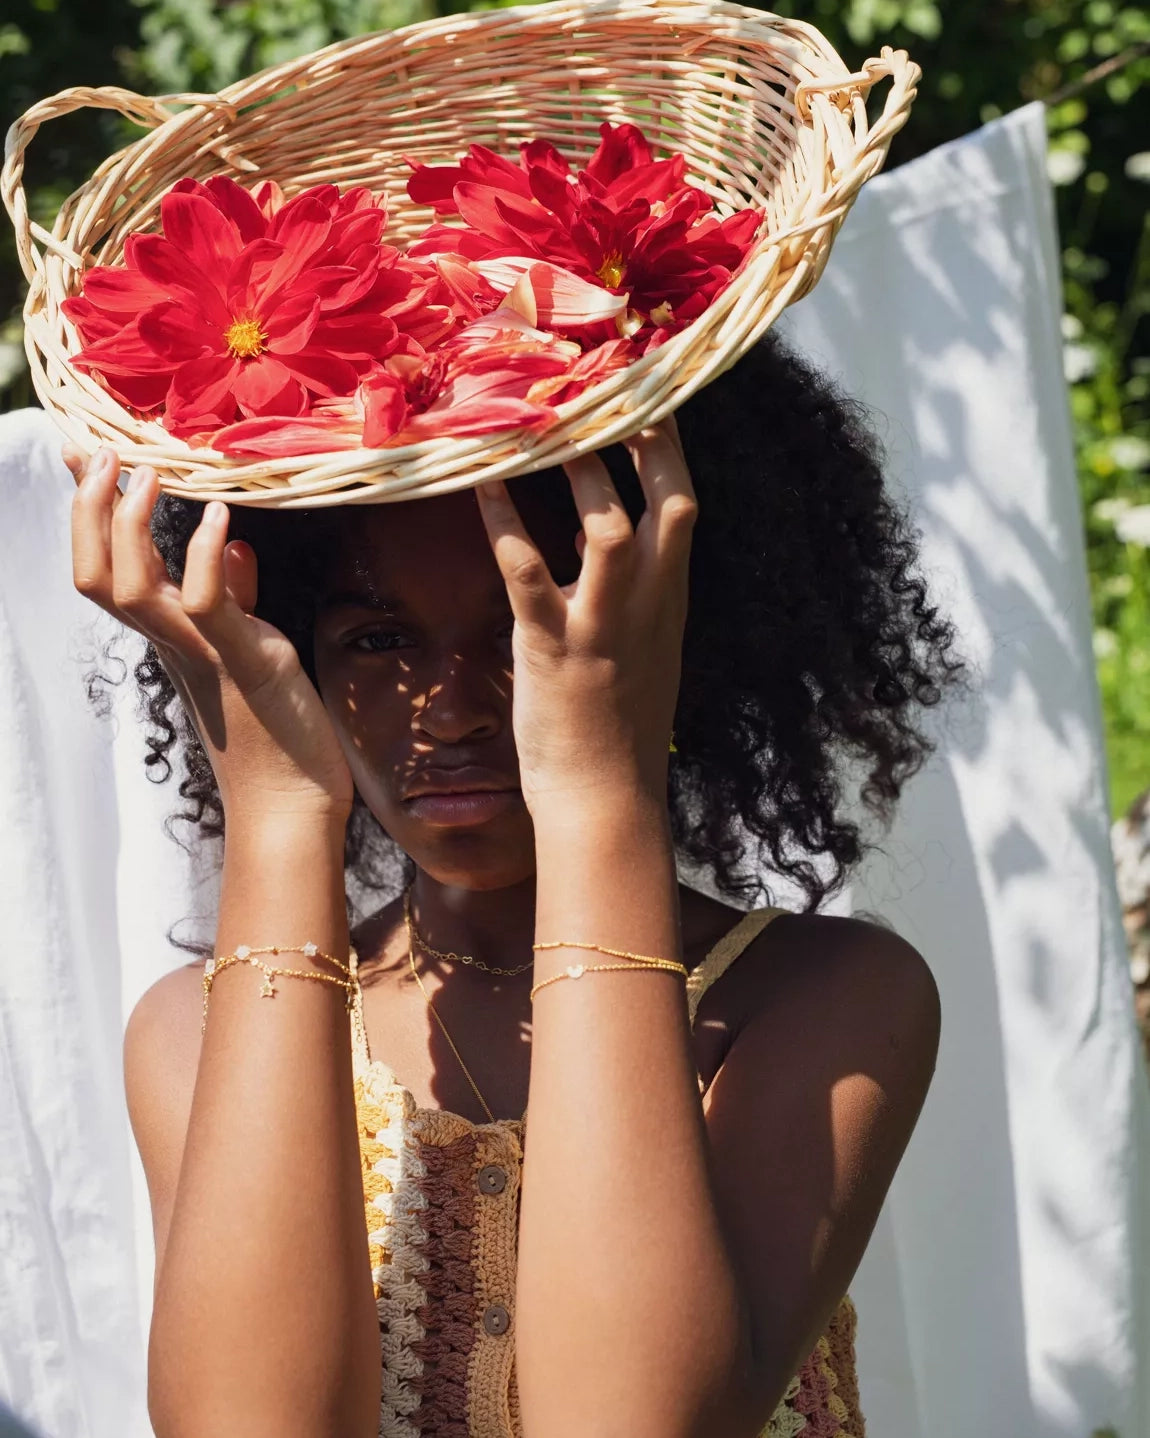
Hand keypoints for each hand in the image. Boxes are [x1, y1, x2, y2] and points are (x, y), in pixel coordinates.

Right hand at [65, 445, 354, 822]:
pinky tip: (220, 519)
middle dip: (89, 510)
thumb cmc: (276, 729)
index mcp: (168, 637)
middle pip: (92, 574)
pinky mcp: (245, 666)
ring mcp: (202, 655)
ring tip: (150, 474)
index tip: (82, 454)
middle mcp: (171, 644)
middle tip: (104, 455)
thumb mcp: (251, 648)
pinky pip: (204, 608)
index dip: (86, 512)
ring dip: (130, 526)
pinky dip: (205, 559)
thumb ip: (235, 599)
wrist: (294, 804)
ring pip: (127, 588)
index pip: (105, 567)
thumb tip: (232, 546)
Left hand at [475, 419, 695, 815]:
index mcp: (669, 599)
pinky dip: (504, 522)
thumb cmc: (620, 728)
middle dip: (645, 437)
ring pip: (604, 527)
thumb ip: (637, 592)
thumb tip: (603, 539)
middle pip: (667, 500)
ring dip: (579, 472)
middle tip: (609, 381)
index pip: (682, 503)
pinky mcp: (554, 647)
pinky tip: (478, 482)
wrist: (606, 800)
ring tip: (547, 421)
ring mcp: (602, 623)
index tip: (649, 391)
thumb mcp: (645, 649)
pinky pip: (527, 572)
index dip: (669, 444)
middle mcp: (647, 602)